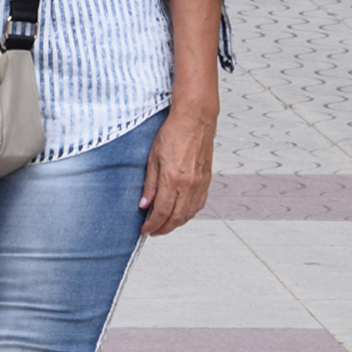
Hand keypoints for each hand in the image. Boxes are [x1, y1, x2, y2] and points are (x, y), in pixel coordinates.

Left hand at [139, 108, 215, 234]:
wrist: (195, 120)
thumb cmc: (173, 134)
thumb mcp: (153, 158)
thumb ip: (150, 184)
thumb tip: (144, 205)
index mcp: (173, 179)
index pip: (162, 211)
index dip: (152, 224)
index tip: (144, 229)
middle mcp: (189, 185)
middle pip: (176, 217)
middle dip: (163, 228)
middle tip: (152, 231)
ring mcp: (200, 184)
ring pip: (189, 214)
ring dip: (176, 223)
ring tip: (164, 225)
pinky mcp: (207, 181)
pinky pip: (199, 205)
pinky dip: (188, 214)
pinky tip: (180, 214)